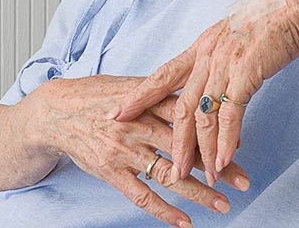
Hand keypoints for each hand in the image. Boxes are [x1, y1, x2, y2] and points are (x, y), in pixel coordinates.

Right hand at [29, 75, 249, 226]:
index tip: (240, 143)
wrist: (54, 112)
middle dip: (217, 164)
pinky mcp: (111, 171)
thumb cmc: (96, 96)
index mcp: (145, 100)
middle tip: (243, 178)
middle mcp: (137, 125)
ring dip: (198, 192)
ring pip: (167, 174)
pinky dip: (165, 211)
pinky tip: (186, 224)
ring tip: (224, 204)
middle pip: (184, 147)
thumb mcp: (129, 85)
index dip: (214, 130)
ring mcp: (124, 150)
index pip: (187, 116)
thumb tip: (198, 98)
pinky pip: (141, 195)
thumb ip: (161, 93)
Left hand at [112, 0, 298, 186]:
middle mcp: (206, 56)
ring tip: (200, 175)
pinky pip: (231, 114)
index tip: (117, 113)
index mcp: (199, 47)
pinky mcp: (247, 72)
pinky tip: (223, 160)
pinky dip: (226, 141)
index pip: (161, 75)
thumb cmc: (268, 20)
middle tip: (168, 168)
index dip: (138, 96)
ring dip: (202, 150)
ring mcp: (224, 64)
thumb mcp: (231, 36)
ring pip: (203, 116)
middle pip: (179, 105)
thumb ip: (216, 57)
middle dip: (172, 141)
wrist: (297, 4)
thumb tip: (209, 78)